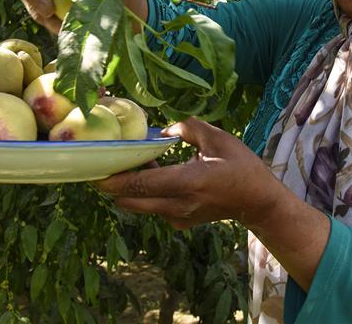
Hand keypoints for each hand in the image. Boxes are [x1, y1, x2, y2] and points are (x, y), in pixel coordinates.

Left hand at [94, 117, 280, 228]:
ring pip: (139, 205)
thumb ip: (187, 128)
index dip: (113, 179)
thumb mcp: (218, 139)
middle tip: (104, 164)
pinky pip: (152, 207)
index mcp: (188, 182)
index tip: (93, 170)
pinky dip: (145, 193)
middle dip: (112, 185)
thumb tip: (162, 131)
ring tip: (132, 163)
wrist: (257, 201)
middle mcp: (178, 205)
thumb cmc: (241, 166)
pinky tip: (155, 173)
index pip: (140, 184)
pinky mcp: (179, 222)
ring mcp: (178, 217)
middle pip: (129, 201)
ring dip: (130, 188)